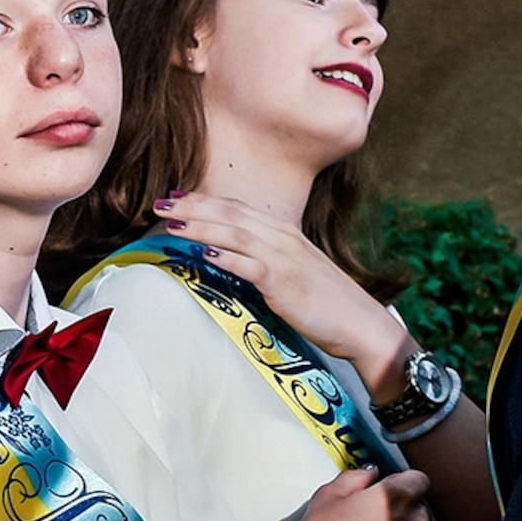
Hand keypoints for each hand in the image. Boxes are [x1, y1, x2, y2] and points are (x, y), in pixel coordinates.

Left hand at [155, 193, 407, 388]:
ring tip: (172, 225)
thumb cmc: (326, 302)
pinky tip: (205, 254)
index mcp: (284, 233)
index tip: (175, 197)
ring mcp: (286, 259)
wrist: (362, 324)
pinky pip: (252, 266)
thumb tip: (232, 256)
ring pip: (236, 234)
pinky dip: (228, 258)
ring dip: (201, 227)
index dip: (204, 200)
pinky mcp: (286, 284)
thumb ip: (265, 259)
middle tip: (159, 204)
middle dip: (192, 207)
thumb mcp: (294, 271)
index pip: (237, 207)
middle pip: (231, 214)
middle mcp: (284, 239)